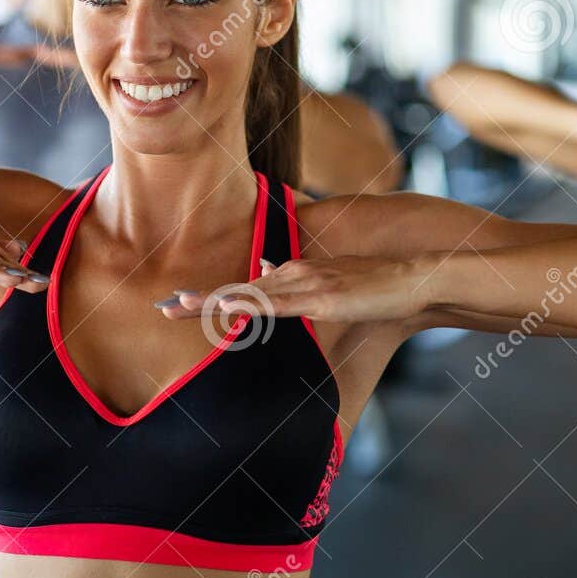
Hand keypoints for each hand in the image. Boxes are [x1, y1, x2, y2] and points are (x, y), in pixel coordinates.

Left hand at [156, 255, 425, 324]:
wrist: (413, 277)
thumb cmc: (376, 284)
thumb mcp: (331, 282)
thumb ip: (297, 281)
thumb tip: (266, 270)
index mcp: (293, 273)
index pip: (243, 288)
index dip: (209, 297)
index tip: (177, 304)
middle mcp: (294, 273)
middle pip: (238, 290)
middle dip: (200, 301)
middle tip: (163, 308)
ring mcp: (307, 283)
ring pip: (252, 295)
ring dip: (214, 301)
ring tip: (180, 306)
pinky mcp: (323, 296)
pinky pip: (281, 303)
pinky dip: (252, 304)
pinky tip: (229, 306)